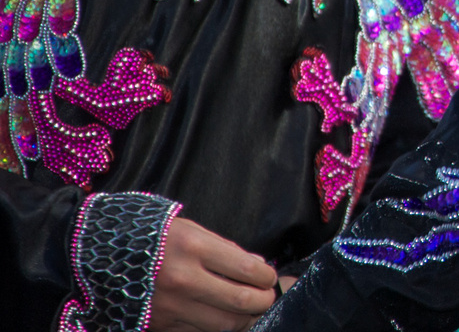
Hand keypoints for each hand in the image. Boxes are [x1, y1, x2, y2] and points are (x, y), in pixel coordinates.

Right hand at [149, 217, 277, 331]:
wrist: (96, 254)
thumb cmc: (150, 235)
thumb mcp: (190, 230)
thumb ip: (224, 249)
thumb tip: (256, 266)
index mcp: (194, 248)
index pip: (247, 269)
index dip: (266, 276)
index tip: (269, 276)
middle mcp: (183, 280)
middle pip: (240, 301)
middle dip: (263, 301)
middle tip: (267, 297)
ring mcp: (170, 306)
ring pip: (223, 324)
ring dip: (245, 319)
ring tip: (251, 310)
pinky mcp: (158, 324)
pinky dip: (216, 328)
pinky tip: (223, 318)